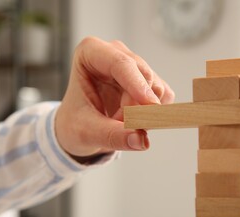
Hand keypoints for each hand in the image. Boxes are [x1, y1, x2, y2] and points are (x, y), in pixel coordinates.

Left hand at [55, 37, 174, 159]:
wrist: (81, 127)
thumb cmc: (75, 122)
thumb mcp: (85, 132)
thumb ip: (112, 136)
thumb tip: (142, 141)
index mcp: (91, 52)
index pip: (119, 63)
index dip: (136, 84)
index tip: (150, 105)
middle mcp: (116, 53)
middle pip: (142, 77)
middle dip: (137, 109)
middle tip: (123, 129)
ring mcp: (135, 66)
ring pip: (156, 88)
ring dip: (144, 114)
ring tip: (118, 124)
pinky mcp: (150, 81)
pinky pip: (164, 98)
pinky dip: (153, 115)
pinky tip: (133, 120)